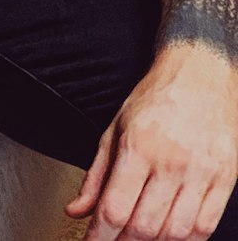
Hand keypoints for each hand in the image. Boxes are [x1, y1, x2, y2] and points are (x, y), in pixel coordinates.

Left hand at [66, 47, 237, 239]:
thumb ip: (96, 174)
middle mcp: (171, 161)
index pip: (114, 208)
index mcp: (138, 146)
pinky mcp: (225, 179)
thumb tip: (76, 209)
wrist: (200, 74)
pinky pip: (205, 226)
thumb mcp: (115, 128)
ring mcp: (201, 173)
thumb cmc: (156, 98)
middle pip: (143, 226)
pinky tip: (171, 237)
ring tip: (139, 239)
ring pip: (175, 233)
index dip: (99, 236)